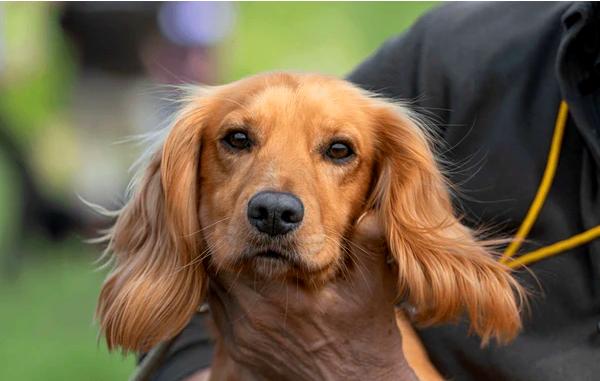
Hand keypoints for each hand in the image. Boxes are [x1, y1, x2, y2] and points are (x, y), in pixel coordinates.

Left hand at [207, 214, 417, 380]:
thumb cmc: (365, 333)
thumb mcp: (374, 287)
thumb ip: (370, 247)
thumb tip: (374, 214)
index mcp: (279, 298)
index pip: (234, 256)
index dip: (234, 233)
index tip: (241, 217)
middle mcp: (253, 320)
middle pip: (217, 272)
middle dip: (227, 249)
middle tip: (235, 228)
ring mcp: (242, 339)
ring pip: (214, 292)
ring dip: (223, 272)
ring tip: (237, 251)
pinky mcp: (239, 351)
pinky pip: (218, 313)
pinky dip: (225, 295)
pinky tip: (243, 283)